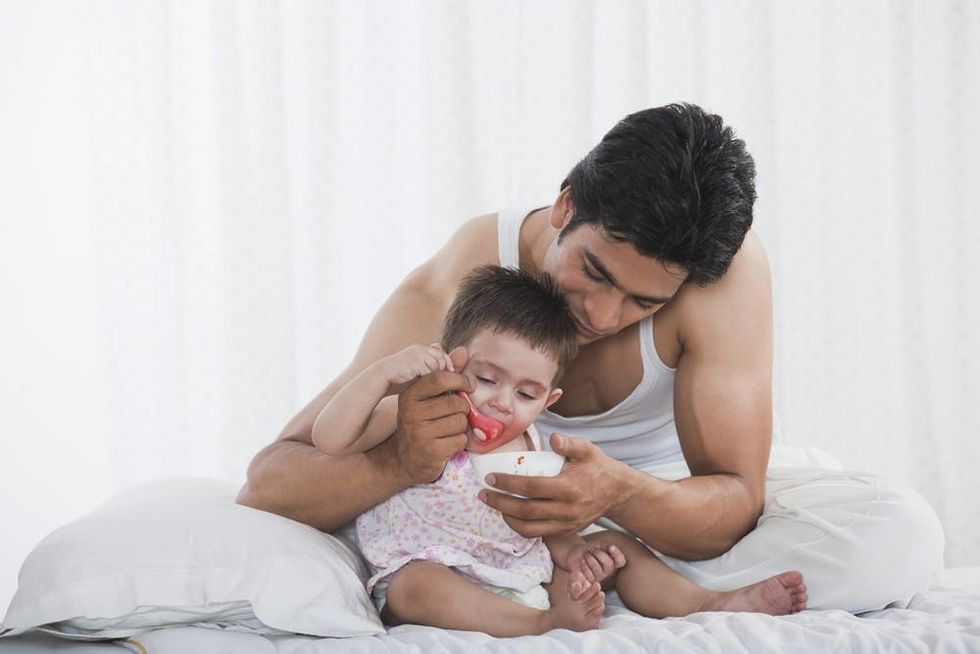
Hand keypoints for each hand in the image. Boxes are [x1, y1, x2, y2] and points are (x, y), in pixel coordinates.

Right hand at [391, 346, 472, 484]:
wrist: (404, 460)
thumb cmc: (420, 424)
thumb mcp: (427, 399)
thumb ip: (446, 375)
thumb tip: (462, 350)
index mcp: (409, 396)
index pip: (440, 379)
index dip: (460, 380)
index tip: (468, 386)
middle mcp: (411, 413)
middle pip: (456, 403)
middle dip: (461, 410)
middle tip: (453, 415)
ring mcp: (420, 434)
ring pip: (460, 422)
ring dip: (460, 428)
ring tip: (447, 431)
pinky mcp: (431, 452)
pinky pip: (460, 440)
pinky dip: (459, 443)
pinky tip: (446, 445)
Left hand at [479, 432, 628, 537]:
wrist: (618, 492)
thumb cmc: (598, 467)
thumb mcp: (587, 450)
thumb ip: (570, 443)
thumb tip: (553, 439)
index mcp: (569, 488)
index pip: (531, 488)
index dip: (508, 483)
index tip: (491, 478)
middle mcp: (566, 510)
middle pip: (525, 511)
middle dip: (500, 503)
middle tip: (483, 494)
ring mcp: (566, 524)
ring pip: (529, 528)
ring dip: (507, 518)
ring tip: (494, 505)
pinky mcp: (566, 531)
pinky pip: (538, 533)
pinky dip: (520, 527)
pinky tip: (510, 514)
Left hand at [566, 541, 625, 586]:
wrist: (575, 554)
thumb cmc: (589, 549)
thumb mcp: (598, 545)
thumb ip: (607, 546)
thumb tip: (612, 548)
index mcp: (613, 562)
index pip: (621, 561)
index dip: (618, 555)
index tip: (611, 547)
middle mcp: (608, 571)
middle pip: (609, 564)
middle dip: (599, 554)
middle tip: (592, 549)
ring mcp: (599, 577)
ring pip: (597, 570)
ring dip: (589, 558)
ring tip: (585, 554)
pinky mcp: (589, 582)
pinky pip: (589, 575)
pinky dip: (584, 566)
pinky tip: (582, 563)